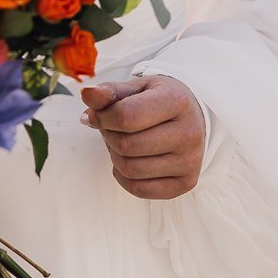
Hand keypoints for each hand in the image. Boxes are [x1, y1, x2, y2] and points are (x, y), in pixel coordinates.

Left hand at [80, 75, 205, 200]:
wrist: (191, 117)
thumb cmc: (159, 101)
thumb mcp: (136, 89)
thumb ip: (110, 91)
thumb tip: (87, 94)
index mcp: (177, 101)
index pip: (127, 117)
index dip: (102, 118)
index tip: (98, 115)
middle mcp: (190, 132)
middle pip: (127, 146)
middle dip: (109, 137)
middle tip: (111, 129)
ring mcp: (190, 161)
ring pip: (130, 169)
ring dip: (115, 157)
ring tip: (121, 143)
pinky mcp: (186, 182)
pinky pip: (139, 189)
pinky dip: (123, 178)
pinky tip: (128, 161)